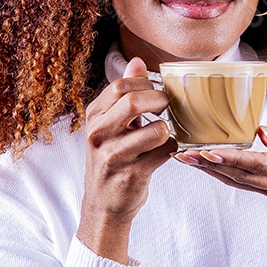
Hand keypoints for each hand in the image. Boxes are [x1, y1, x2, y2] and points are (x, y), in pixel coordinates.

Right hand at [79, 57, 176, 261]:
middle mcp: (99, 135)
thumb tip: (137, 61)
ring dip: (167, 129)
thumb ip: (123, 93)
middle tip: (168, 106)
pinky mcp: (133, 175)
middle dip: (159, 100)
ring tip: (165, 132)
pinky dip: (173, 149)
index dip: (144, 84)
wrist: (104, 205)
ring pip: (154, 130)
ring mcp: (114, 157)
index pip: (119, 86)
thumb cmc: (111, 159)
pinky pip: (165, 154)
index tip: (156, 91)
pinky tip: (168, 150)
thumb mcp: (110, 125)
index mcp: (94, 118)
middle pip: (132, 102)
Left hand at [173, 126, 266, 247]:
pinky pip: (244, 185)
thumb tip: (261, 133)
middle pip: (242, 176)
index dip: (234, 159)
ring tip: (187, 158)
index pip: (262, 164)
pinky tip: (207, 165)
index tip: (210, 152)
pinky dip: (223, 174)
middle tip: (183, 154)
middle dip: (211, 165)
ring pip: (239, 182)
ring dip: (211, 171)